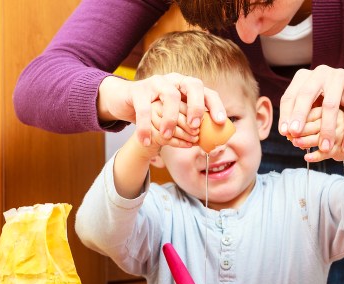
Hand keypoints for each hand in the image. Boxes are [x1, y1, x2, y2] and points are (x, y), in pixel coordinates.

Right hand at [98, 73, 225, 145]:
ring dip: (171, 117)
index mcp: (187, 87)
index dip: (216, 105)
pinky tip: (146, 141)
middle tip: (195, 126)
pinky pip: (144, 108)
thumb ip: (187, 124)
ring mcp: (156, 82)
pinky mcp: (137, 90)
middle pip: (193, 85)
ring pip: (169, 95)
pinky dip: (145, 126)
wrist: (123, 100)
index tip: (220, 122)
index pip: (207, 92)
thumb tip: (204, 143)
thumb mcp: (173, 116)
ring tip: (167, 136)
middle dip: (197, 106)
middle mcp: (175, 80)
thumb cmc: (154, 112)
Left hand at [278, 65, 343, 152]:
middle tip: (295, 134)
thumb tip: (286, 132)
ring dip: (326, 129)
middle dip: (299, 116)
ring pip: (329, 105)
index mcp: (305, 77)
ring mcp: (340, 77)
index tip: (284, 133)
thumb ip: (301, 116)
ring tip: (324, 147)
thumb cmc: (334, 105)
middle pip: (305, 95)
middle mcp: (321, 73)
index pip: (290, 96)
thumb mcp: (315, 107)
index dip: (286, 115)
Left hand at [288, 107, 343, 162]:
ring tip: (296, 143)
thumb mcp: (317, 117)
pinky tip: (307, 157)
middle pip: (317, 124)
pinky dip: (316, 156)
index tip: (287, 127)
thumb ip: (304, 119)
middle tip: (291, 136)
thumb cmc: (327, 125)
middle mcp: (337, 116)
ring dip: (307, 141)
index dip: (297, 121)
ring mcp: (341, 131)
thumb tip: (285, 128)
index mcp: (329, 105)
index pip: (311, 112)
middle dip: (302, 131)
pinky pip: (329, 151)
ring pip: (323, 137)